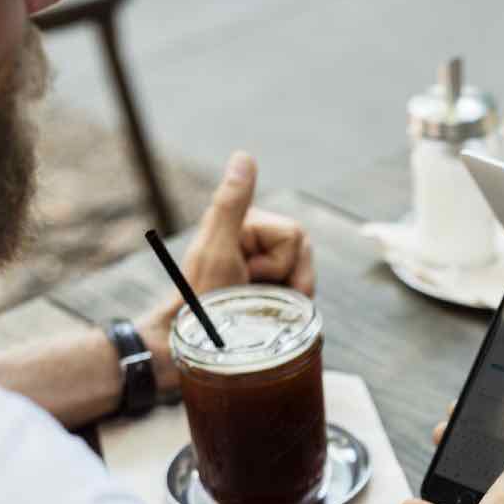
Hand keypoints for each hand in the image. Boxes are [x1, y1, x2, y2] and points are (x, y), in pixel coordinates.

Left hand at [136, 151, 317, 393]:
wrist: (196, 348)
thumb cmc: (201, 300)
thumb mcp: (218, 249)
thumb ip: (233, 203)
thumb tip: (244, 156)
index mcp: (248, 225)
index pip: (295, 234)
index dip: (276, 260)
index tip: (244, 272)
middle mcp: (260, 243)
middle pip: (305, 252)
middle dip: (284, 279)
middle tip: (249, 291)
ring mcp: (268, 269)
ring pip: (308, 277)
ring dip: (286, 298)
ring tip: (256, 307)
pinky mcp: (273, 293)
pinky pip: (304, 297)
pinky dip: (290, 311)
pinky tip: (266, 315)